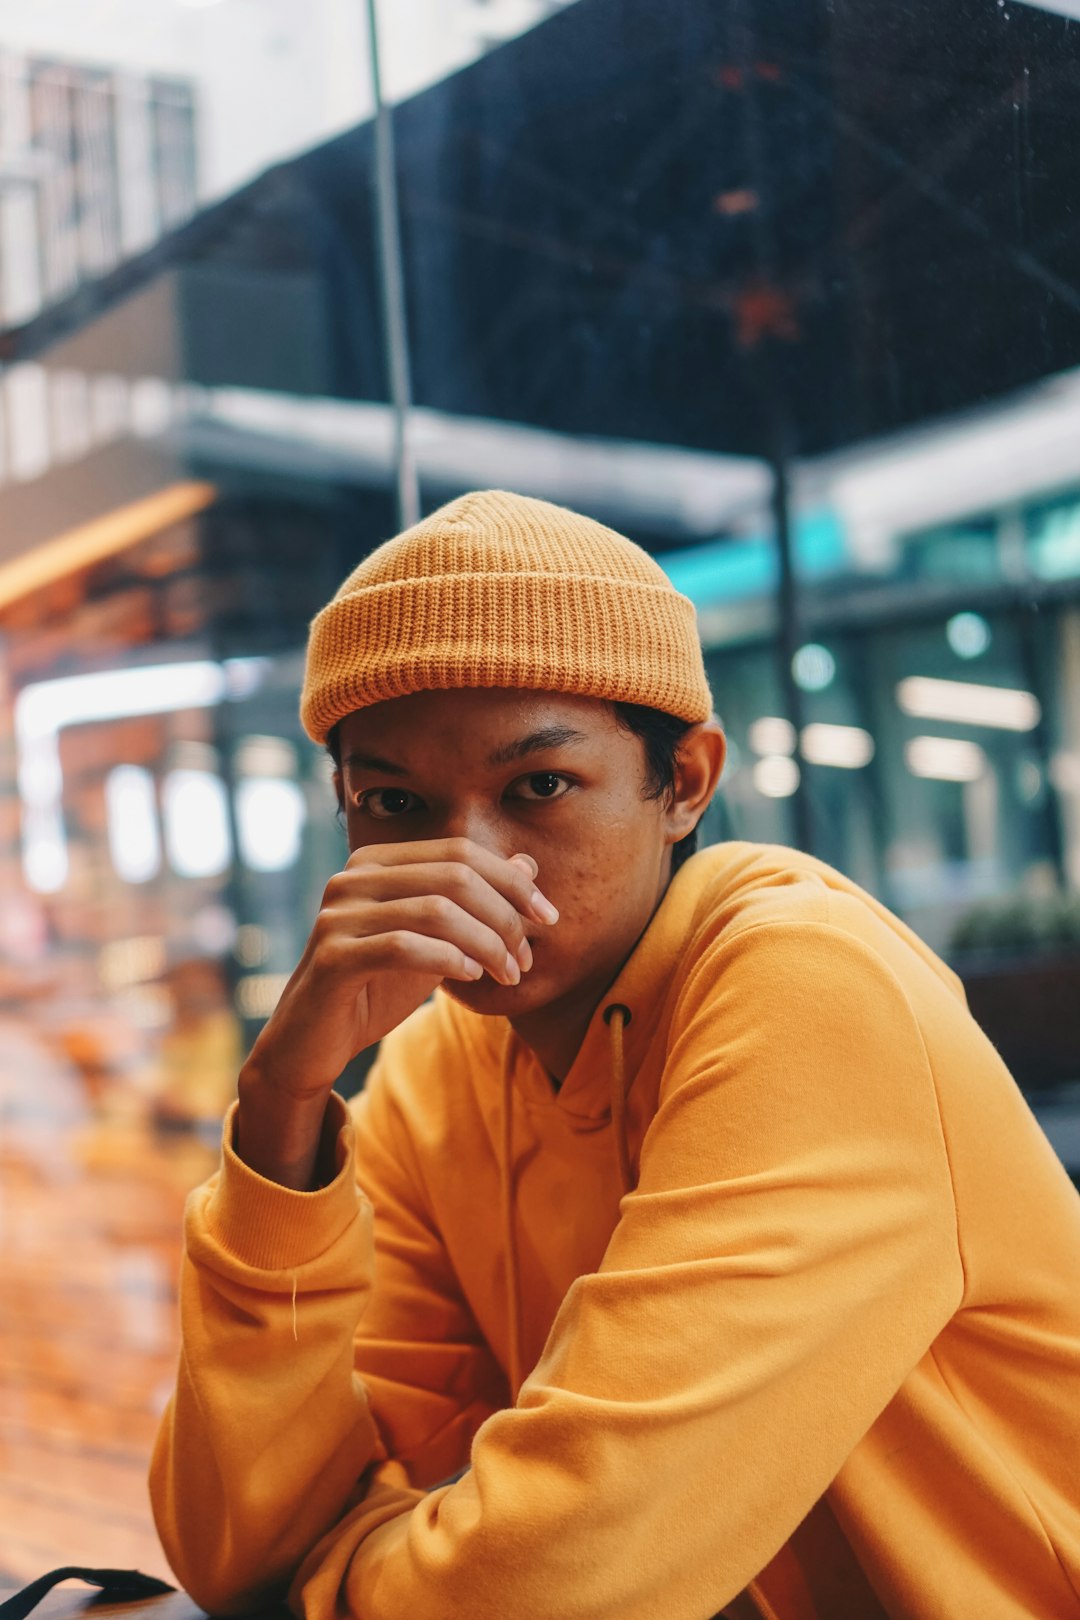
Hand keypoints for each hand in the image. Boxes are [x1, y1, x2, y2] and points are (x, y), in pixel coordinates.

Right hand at [235, 839, 557, 1186]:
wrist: (310, 1045)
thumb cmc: (374, 988)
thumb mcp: (434, 942)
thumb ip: (473, 902)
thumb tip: (527, 863)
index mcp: (376, 862)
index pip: (460, 851)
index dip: (512, 881)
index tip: (548, 917)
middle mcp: (352, 877)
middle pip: (454, 876)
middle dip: (504, 916)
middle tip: (526, 957)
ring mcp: (338, 914)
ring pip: (436, 910)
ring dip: (487, 944)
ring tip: (508, 974)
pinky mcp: (332, 956)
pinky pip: (405, 947)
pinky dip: (450, 960)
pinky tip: (472, 978)